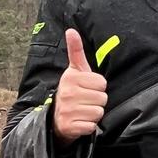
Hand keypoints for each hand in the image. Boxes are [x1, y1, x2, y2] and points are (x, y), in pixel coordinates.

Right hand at [52, 28, 107, 144]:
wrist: (55, 118)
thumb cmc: (71, 91)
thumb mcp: (74, 70)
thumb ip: (75, 51)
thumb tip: (71, 30)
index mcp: (71, 77)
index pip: (102, 83)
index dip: (98, 87)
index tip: (87, 88)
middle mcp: (67, 93)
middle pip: (102, 98)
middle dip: (97, 101)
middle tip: (85, 101)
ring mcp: (67, 110)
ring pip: (99, 112)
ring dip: (93, 114)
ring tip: (83, 111)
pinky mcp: (70, 126)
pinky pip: (92, 126)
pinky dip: (89, 126)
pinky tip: (80, 121)